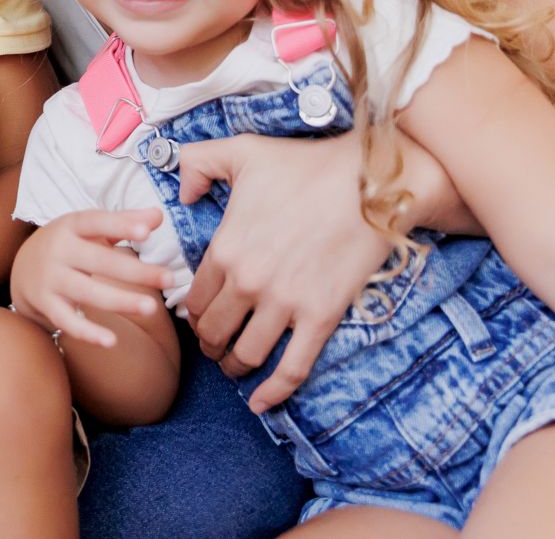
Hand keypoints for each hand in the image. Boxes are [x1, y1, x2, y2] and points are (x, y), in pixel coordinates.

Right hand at [10, 209, 171, 346]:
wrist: (21, 267)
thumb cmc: (67, 245)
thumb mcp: (89, 229)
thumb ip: (124, 222)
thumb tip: (158, 215)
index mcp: (70, 226)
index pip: (96, 222)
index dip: (120, 225)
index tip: (147, 232)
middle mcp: (58, 251)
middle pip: (99, 261)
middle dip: (135, 271)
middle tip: (169, 278)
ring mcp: (51, 280)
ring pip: (87, 292)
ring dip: (119, 301)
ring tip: (151, 308)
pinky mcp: (47, 305)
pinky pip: (67, 321)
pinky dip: (87, 332)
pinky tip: (111, 341)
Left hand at [179, 132, 393, 411]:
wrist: (371, 182)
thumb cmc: (306, 165)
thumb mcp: (240, 151)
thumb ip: (198, 163)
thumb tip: (183, 192)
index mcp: (225, 248)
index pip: (193, 298)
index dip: (191, 314)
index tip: (197, 318)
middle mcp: (248, 282)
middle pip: (214, 332)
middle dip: (209, 343)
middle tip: (214, 345)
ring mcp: (284, 304)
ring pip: (246, 354)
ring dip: (234, 366)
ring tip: (234, 366)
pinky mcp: (321, 317)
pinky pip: (293, 368)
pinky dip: (274, 392)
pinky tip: (261, 404)